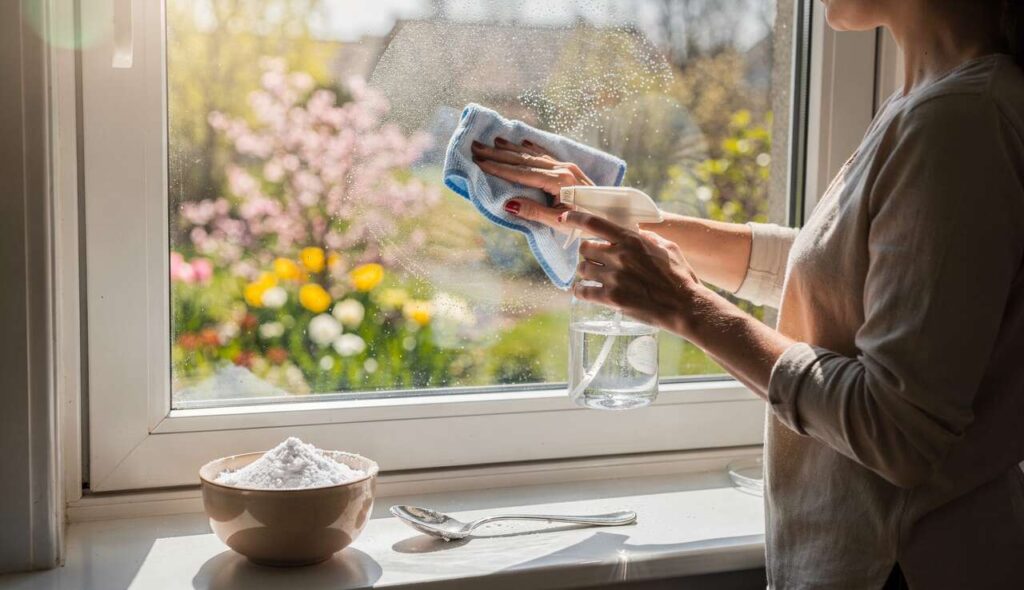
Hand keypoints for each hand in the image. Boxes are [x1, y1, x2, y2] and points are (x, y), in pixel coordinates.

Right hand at [471, 137, 592, 226]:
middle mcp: (562, 168)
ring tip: (494, 141)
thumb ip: (534, 212)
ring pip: (534, 154)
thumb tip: (506, 203)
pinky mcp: (570, 169)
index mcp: (559, 180)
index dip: (499, 168)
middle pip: (524, 159)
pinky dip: (531, 147)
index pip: (522, 173)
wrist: (614, 217)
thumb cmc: (587, 224)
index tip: (479, 162)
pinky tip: (522, 141)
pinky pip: (545, 154)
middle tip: (476, 146)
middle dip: (498, 154)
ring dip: (512, 148)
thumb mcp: (560, 223)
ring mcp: (567, 166)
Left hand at [560, 210, 703, 337]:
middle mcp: (619, 256)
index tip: (565, 217)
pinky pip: (583, 291)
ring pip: (583, 270)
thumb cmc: (679, 278)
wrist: (685, 307)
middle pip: (585, 249)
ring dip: (585, 273)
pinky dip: (581, 291)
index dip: (575, 218)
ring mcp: (614, 278)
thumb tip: (637, 233)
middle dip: (588, 254)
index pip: (595, 223)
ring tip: (593, 277)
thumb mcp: (668, 248)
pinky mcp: (611, 298)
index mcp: (632, 240)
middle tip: (595, 260)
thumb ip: (649, 238)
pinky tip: (583, 292)